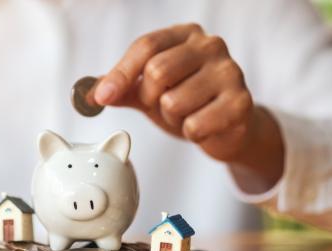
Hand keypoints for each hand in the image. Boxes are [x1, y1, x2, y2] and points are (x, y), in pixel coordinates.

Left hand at [94, 23, 253, 161]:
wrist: (228, 126)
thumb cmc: (188, 101)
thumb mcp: (150, 91)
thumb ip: (122, 87)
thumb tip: (91, 93)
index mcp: (185, 35)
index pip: (145, 46)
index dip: (120, 74)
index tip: (101, 97)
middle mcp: (211, 45)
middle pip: (157, 71)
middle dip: (150, 98)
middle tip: (162, 105)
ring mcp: (230, 72)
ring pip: (173, 102)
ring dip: (172, 118)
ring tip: (187, 114)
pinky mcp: (241, 103)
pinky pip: (194, 125)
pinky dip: (190, 133)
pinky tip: (203, 126)